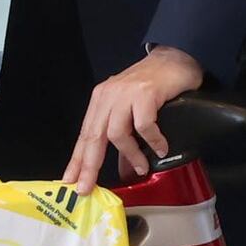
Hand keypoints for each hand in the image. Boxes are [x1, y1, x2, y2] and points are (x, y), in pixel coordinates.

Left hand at [65, 48, 205, 189]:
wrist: (175, 58)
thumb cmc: (155, 86)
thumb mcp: (134, 113)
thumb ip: (127, 141)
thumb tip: (125, 171)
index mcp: (101, 101)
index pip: (85, 135)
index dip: (77, 160)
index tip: (70, 181)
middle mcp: (108, 96)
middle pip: (93, 136)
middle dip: (89, 165)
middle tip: (87, 186)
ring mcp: (125, 94)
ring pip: (116, 133)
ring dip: (130, 154)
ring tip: (142, 166)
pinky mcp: (144, 93)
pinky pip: (143, 125)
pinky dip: (152, 140)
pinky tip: (160, 147)